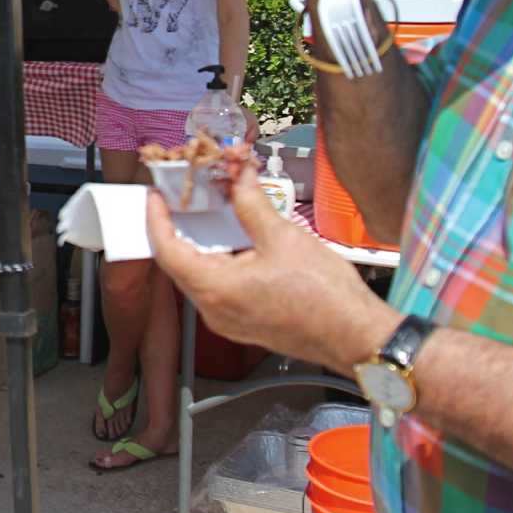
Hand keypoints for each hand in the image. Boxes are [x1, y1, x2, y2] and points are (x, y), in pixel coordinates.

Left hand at [145, 156, 399, 374]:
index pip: (166, 251)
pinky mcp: (244, 325)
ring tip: (209, 213)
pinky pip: (218, 289)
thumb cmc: (324, 294)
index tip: (156, 195)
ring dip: (202, 245)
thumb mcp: (282, 237)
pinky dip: (219, 262)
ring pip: (200, 277)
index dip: (156, 219)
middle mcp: (213, 311)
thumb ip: (251, 203)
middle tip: (183, 197)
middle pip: (180, 264)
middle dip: (179, 228)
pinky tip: (235, 241)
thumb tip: (239, 174)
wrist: (356, 337)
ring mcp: (228, 322)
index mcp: (214, 290)